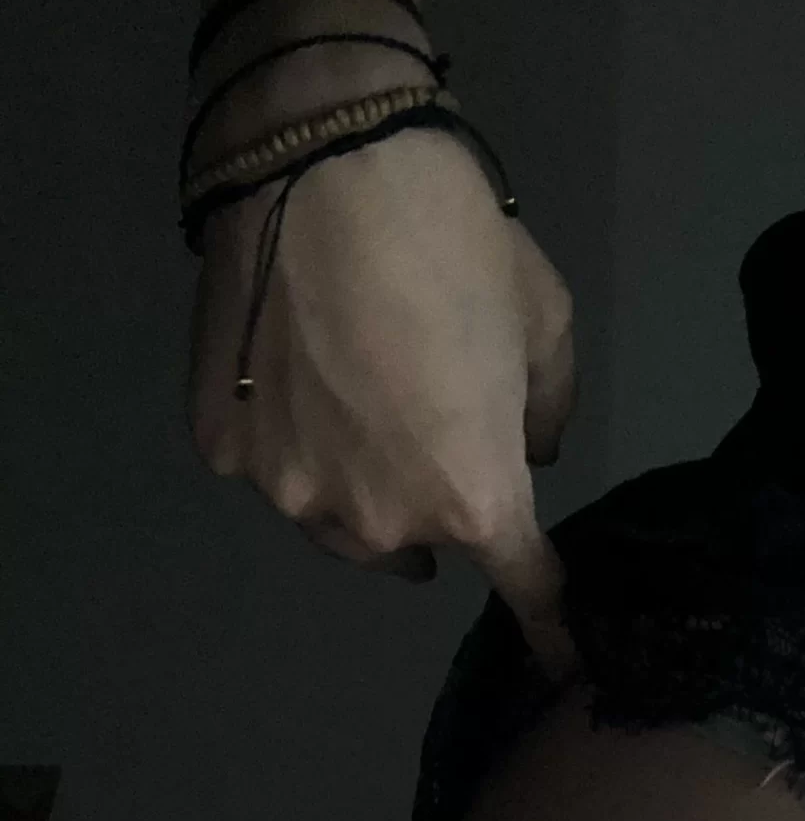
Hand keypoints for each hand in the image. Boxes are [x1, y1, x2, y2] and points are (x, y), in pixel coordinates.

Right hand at [186, 106, 583, 685]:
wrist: (321, 156)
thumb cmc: (454, 239)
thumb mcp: (543, 326)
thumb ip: (545, 413)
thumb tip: (526, 451)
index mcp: (472, 501)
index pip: (526, 591)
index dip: (551, 628)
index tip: (565, 664)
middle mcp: (380, 521)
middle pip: (422, 543)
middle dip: (437, 499)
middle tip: (430, 417)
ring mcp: (290, 489)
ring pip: (339, 517)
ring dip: (360, 482)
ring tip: (360, 399)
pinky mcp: (223, 446)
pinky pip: (272, 465)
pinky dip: (289, 437)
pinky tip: (294, 374)